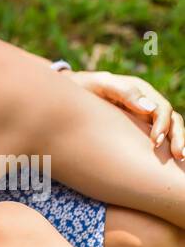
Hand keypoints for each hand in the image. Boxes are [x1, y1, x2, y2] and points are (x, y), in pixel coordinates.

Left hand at [66, 70, 184, 161]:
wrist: (72, 93)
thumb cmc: (85, 87)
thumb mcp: (99, 84)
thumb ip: (122, 91)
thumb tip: (148, 108)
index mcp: (141, 90)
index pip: (161, 108)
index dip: (163, 124)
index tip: (156, 141)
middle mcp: (148, 103)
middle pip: (172, 119)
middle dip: (177, 136)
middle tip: (178, 156)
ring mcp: (145, 116)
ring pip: (171, 128)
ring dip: (178, 142)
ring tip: (181, 160)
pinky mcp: (140, 127)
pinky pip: (161, 136)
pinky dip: (168, 146)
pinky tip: (172, 162)